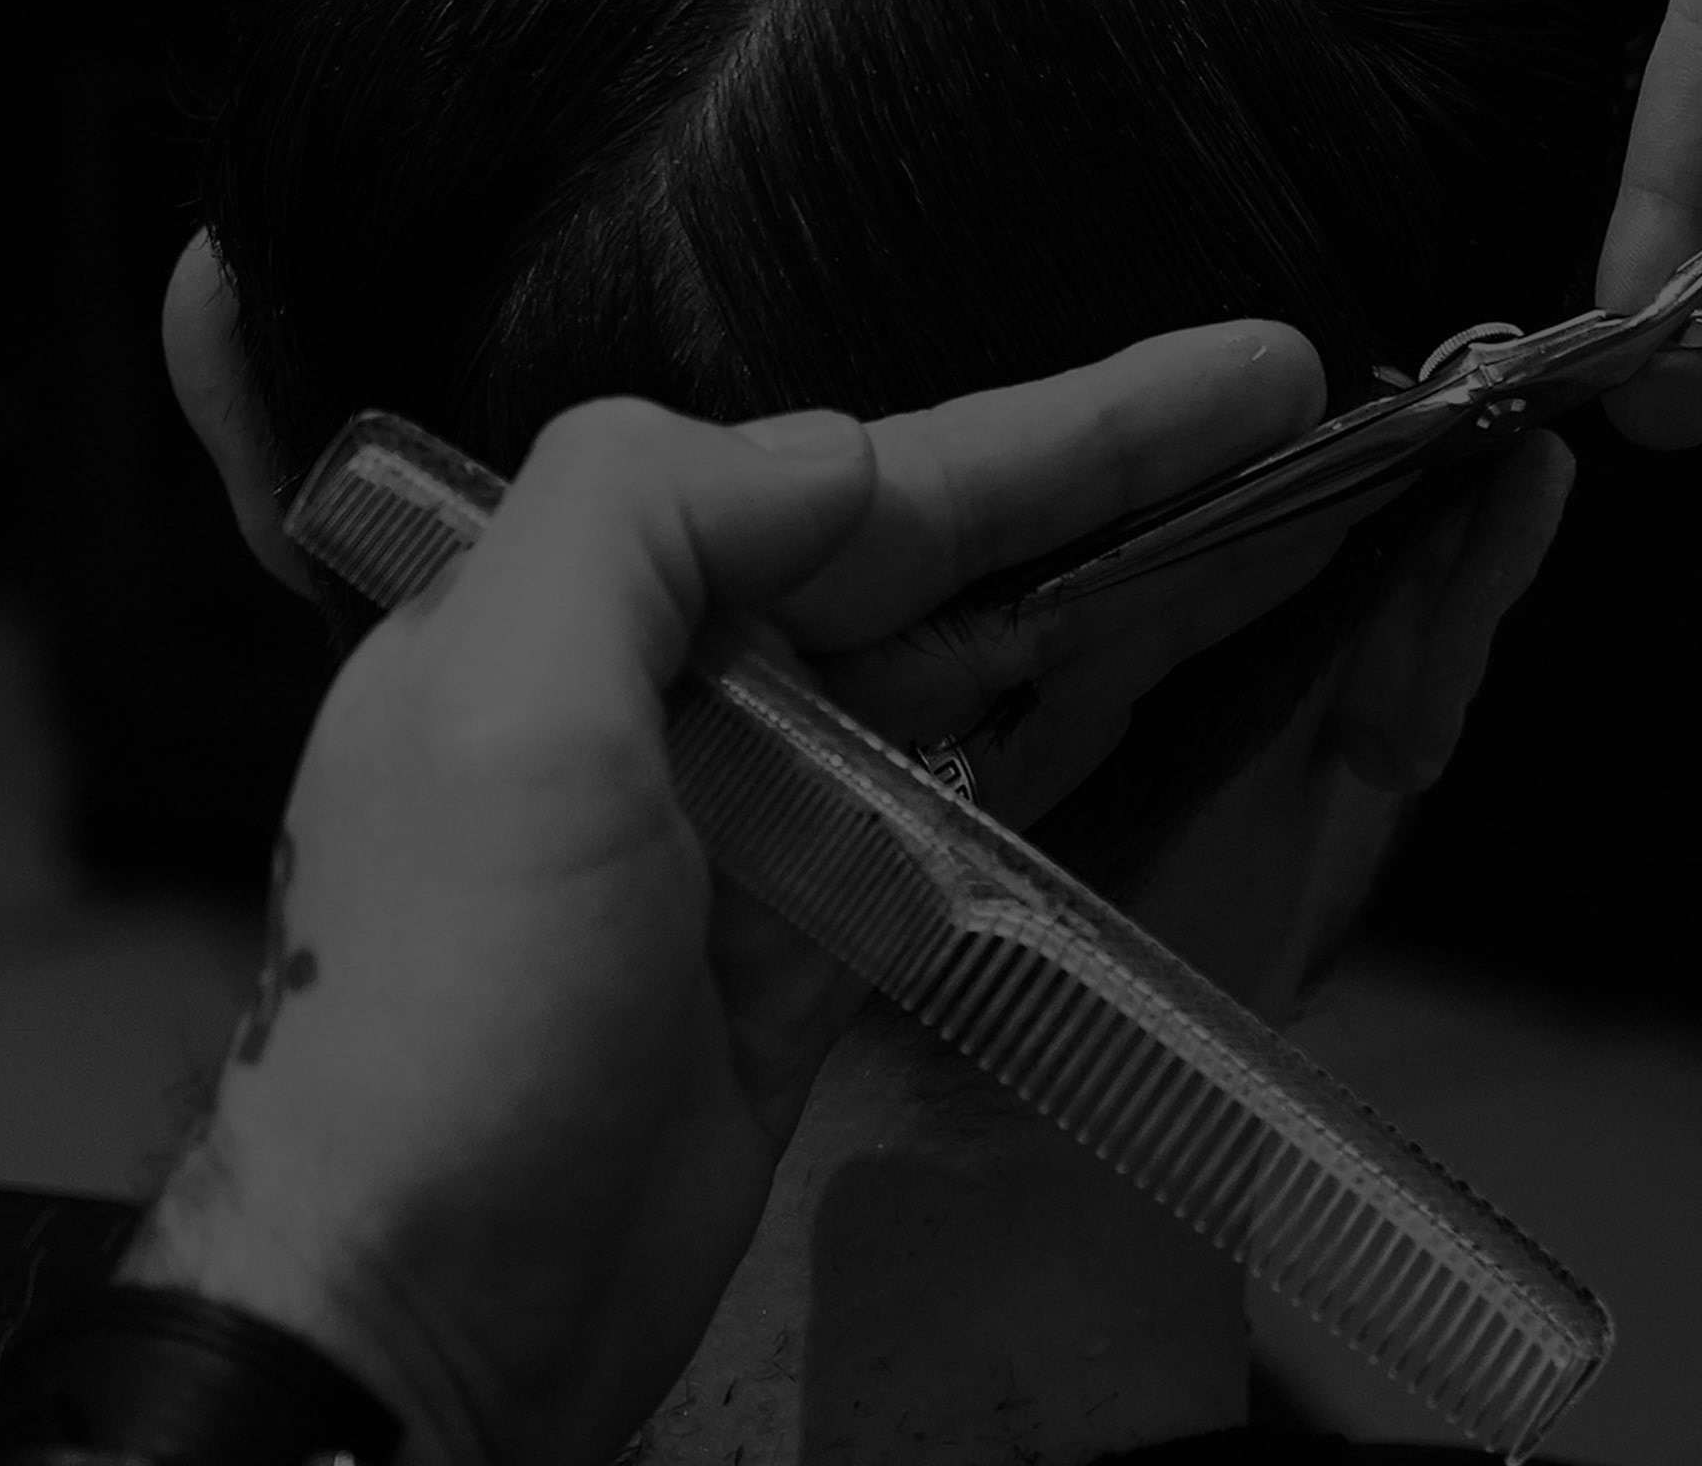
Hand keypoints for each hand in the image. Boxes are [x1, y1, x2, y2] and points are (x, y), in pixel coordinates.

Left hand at [114, 322, 1344, 1465]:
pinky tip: (1128, 693)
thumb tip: (825, 455)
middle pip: (935, 565)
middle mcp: (669, 704)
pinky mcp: (806, 946)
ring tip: (1253, 541)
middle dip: (1113, 489)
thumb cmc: (431, 1041)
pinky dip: (1049, 748)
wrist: (425, 1316)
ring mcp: (749, 828)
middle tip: (1276, 425)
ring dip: (1108, 605)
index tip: (1220, 385)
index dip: (1057, 432)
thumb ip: (638, 527)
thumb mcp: (498, 724)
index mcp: (583, 616)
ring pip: (965, 676)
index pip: (855, 485)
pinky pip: (959, 813)